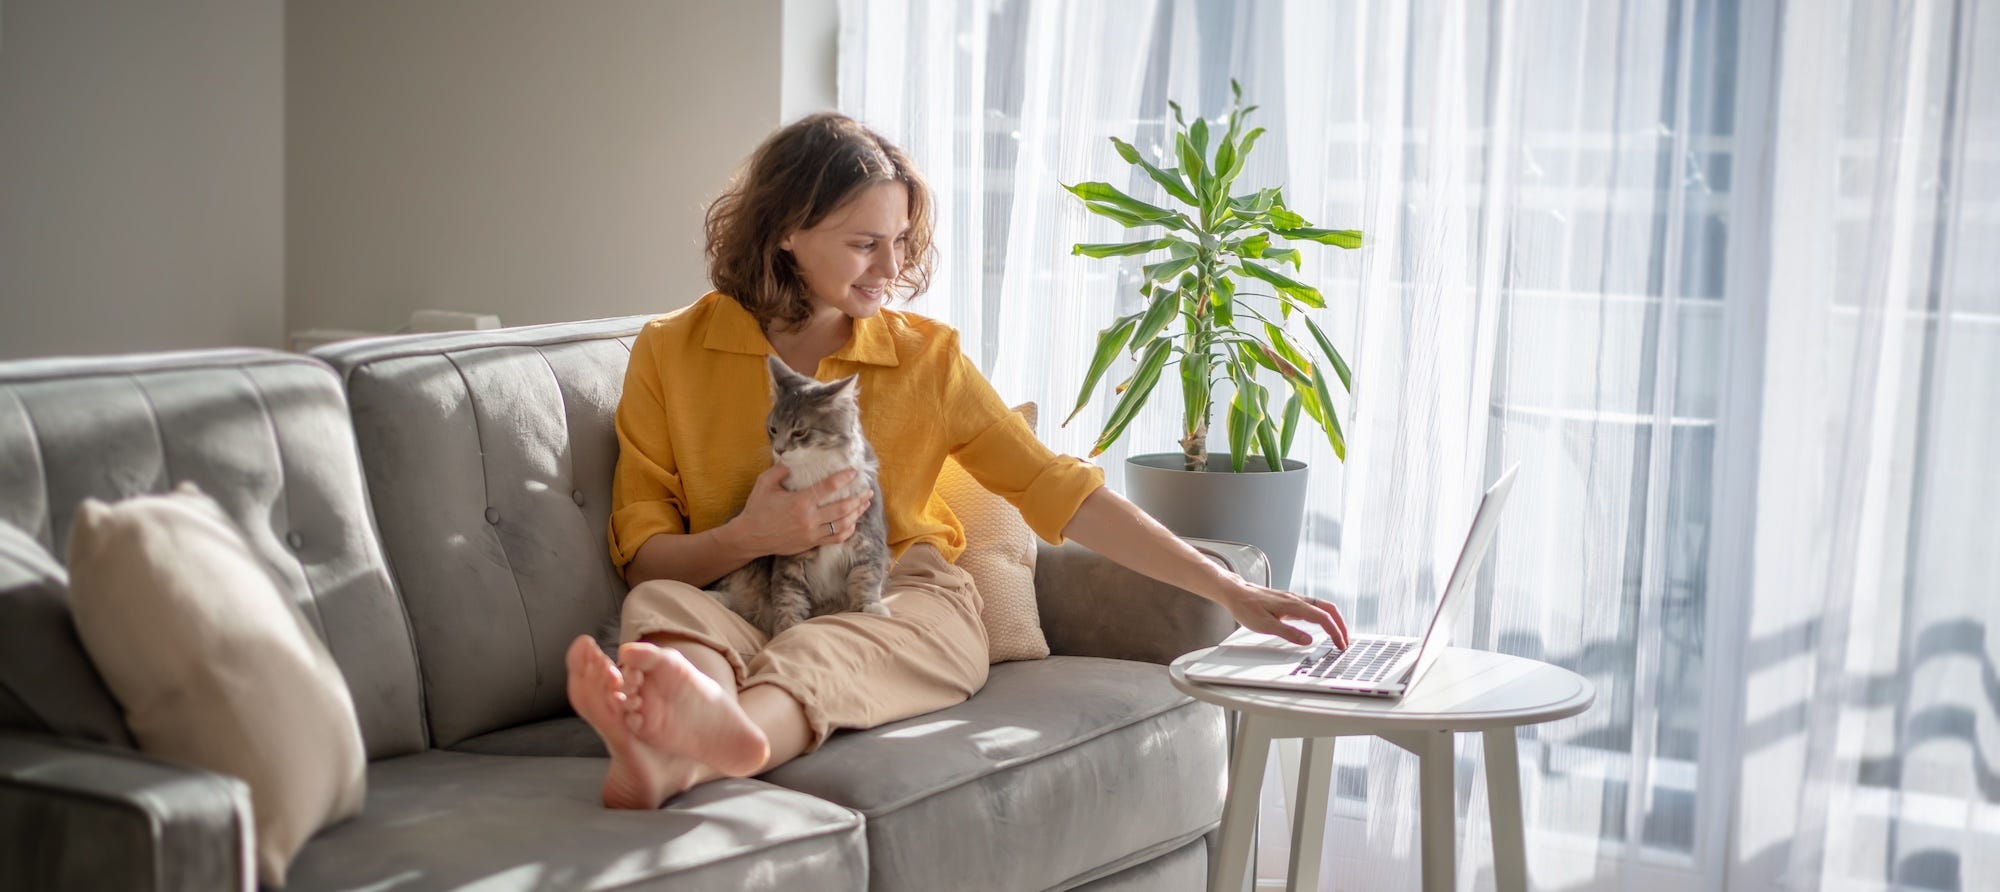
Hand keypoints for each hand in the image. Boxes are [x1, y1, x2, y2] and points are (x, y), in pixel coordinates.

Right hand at [722, 464, 873, 555]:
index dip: (844, 478)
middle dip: (859, 499)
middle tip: (868, 491)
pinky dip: (847, 530)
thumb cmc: (757, 508)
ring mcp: (811, 533)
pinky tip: (852, 523)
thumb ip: (780, 469)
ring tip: (864, 505)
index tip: (854, 472)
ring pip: (843, 524)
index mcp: (800, 502)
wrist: (749, 537)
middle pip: (843, 508)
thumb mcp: (765, 483)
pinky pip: (835, 538)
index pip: (829, 487)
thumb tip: (793, 460)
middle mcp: (809, 518)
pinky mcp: (810, 544)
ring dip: (856, 514)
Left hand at [1216, 581, 1348, 648]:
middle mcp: (1297, 600)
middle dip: (1341, 624)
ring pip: (1322, 606)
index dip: (1335, 632)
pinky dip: (1323, 617)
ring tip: (1337, 635)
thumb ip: (1288, 633)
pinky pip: (1313, 607)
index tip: (1340, 644)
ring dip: (1333, 620)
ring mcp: (1294, 599)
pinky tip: (1321, 625)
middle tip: (1345, 641)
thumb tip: (1308, 641)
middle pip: (1329, 608)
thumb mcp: (1265, 625)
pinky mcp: (1289, 602)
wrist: (1235, 593)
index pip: (1323, 618)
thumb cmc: (1246, 607)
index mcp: (1294, 605)